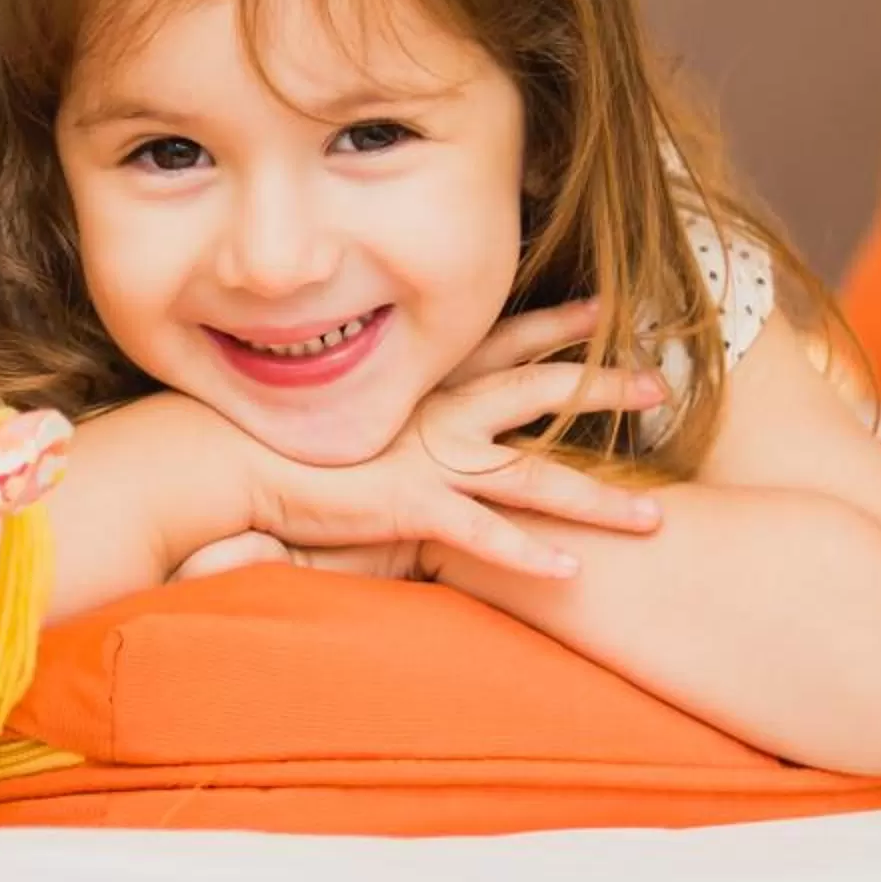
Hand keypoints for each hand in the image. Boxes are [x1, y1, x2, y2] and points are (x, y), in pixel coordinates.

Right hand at [220, 298, 664, 581]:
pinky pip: (483, 537)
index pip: (499, 341)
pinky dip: (528, 557)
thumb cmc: (270, 436)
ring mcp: (428, 460)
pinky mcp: (410, 507)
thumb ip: (377, 416)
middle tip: (659, 381)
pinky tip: (572, 575)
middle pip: (537, 391)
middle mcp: (435, 412)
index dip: (553, 325)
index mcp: (419, 383)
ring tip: (653, 517)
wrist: (221, 454)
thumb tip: (395, 420)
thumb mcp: (341, 415)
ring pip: (533, 477)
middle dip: (602, 386)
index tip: (601, 306)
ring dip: (596, 498)